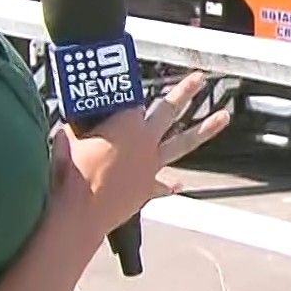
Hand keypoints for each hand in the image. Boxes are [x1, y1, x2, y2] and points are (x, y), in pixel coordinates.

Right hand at [48, 71, 230, 238]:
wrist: (78, 212)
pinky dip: (169, 186)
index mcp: (126, 122)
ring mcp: (149, 165)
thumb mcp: (66, 140)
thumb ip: (74, 132)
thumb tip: (67, 131)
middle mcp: (144, 140)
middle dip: (185, 92)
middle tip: (199, 78)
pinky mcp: (146, 189)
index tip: (121, 87)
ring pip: (182, 143)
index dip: (126, 94)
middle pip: (168, 110)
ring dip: (204, 129)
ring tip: (224, 117)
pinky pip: (162, 186)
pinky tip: (179, 185)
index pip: (131, 100)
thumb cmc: (70, 172)